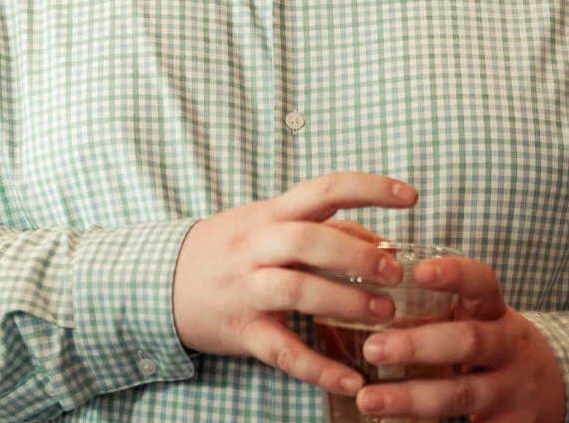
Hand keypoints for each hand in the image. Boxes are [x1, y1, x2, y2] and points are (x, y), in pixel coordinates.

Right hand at [171, 172, 418, 394]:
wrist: (158, 281)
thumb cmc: (227, 249)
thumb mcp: (265, 224)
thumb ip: (321, 227)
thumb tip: (379, 238)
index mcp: (270, 215)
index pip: (323, 189)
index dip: (369, 188)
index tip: (410, 195)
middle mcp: (257, 247)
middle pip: (307, 240)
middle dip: (357, 255)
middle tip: (395, 273)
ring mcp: (247, 289)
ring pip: (296, 290)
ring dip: (345, 300)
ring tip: (384, 314)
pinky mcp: (242, 331)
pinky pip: (283, 351)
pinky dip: (320, 369)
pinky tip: (354, 380)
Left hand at [355, 255, 564, 422]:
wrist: (554, 387)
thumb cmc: (488, 342)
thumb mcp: (473, 319)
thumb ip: (430, 310)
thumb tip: (357, 300)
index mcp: (494, 311)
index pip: (481, 283)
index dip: (453, 274)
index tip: (417, 271)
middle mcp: (508, 346)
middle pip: (467, 341)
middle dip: (417, 345)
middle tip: (372, 349)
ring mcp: (513, 389)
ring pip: (462, 393)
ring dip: (411, 398)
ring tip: (368, 400)